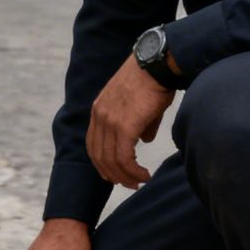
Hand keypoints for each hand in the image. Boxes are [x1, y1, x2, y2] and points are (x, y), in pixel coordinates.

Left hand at [86, 54, 175, 188]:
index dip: (102, 163)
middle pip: (99, 156)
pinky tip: (144, 174)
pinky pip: (124, 157)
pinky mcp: (125, 126)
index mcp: (99, 110)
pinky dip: (133, 171)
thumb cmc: (152, 81)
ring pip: (112, 160)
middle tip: (130, 184)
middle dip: (114, 175)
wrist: (156, 65)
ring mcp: (110, 121)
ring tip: (139, 181)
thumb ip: (140, 124)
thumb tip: (145, 140)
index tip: (114, 175)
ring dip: (126, 176)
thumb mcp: (140, 104)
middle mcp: (99, 116)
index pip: (93, 144)